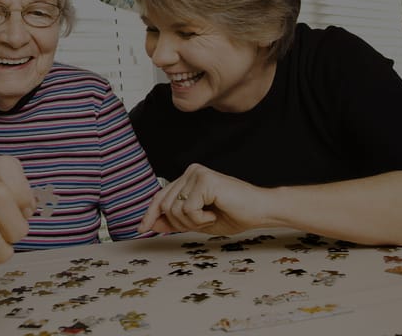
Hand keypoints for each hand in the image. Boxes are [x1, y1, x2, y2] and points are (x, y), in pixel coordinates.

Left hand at [138, 163, 272, 234]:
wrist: (261, 211)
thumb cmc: (234, 215)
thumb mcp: (198, 222)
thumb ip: (175, 221)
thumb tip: (150, 224)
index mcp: (187, 178)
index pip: (160, 197)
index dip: (150, 214)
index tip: (141, 229)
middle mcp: (190, 172)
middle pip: (164, 205)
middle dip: (179, 223)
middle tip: (203, 223)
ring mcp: (197, 173)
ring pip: (174, 209)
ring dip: (192, 222)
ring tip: (211, 217)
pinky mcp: (205, 180)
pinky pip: (188, 209)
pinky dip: (200, 219)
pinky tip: (215, 213)